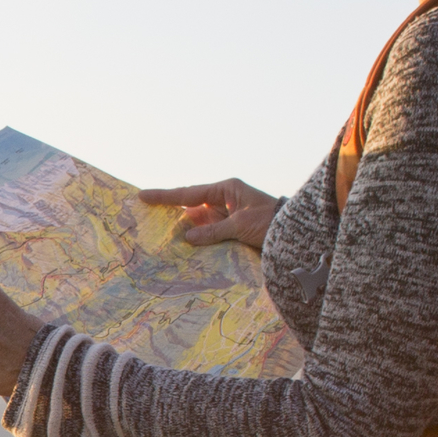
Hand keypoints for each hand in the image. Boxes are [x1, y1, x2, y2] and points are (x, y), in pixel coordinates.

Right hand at [138, 177, 276, 250]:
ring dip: (184, 231)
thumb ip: (213, 232)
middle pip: (191, 207)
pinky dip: (198, 240)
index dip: (164, 196)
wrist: (295, 235)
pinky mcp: (231, 230)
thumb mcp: (241, 226)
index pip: (189, 193)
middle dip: (171, 214)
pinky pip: (209, 234)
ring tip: (160, 238)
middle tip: (145, 217)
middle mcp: (224, 200)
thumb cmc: (271, 222)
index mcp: (226, 189)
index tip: (142, 196)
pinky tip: (184, 247)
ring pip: (199, 222)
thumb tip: (188, 238)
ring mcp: (227, 215)